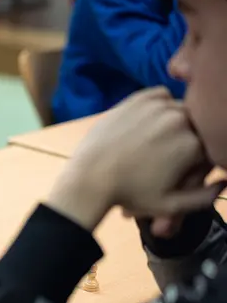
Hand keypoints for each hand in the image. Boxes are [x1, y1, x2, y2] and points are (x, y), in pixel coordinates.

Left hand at [47, 87, 224, 230]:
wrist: (90, 178)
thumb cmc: (130, 195)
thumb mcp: (171, 205)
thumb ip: (206, 196)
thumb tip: (226, 179)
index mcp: (195, 144)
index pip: (211, 145)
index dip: (198, 159)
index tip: (182, 169)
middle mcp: (181, 120)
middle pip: (199, 125)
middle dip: (189, 138)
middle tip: (165, 156)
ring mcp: (159, 106)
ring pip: (181, 109)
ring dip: (175, 121)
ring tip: (155, 141)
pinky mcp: (139, 98)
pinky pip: (161, 96)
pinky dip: (160, 105)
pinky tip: (149, 122)